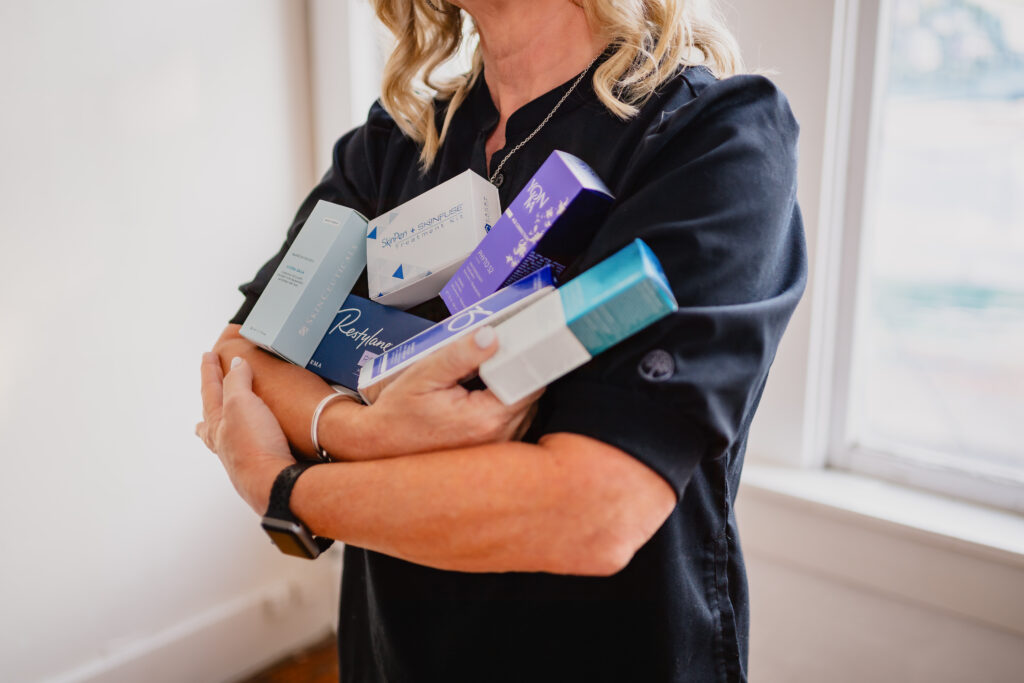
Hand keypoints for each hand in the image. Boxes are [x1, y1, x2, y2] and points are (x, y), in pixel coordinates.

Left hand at [197, 352, 294, 513]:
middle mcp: (225, 442)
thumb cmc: (254, 444)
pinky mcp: (259, 467)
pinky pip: (248, 448)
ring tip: (223, 429)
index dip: (210, 371)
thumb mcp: (241, 403)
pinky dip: (246, 441)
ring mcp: (241, 457)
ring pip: (226, 438)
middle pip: (210, 420)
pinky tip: (254, 445)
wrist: (273, 483)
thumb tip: (235, 365)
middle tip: (202, 405)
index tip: (208, 356)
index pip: (211, 391)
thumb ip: (237, 382)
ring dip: (224, 428)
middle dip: (209, 407)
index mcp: (217, 423)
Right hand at [357, 327, 542, 456]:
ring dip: (509, 386)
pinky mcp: (494, 447)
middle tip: (491, 355)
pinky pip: (512, 417)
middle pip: (529, 392)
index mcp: (485, 419)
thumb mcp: (424, 375)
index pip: (529, 383)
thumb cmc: (399, 414)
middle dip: (514, 370)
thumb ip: (460, 354)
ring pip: (523, 404)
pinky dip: (502, 401)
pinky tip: (480, 393)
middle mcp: (498, 437)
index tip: (517, 342)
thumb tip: (491, 336)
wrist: (382, 444)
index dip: (525, 359)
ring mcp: (497, 445)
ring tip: (480, 376)